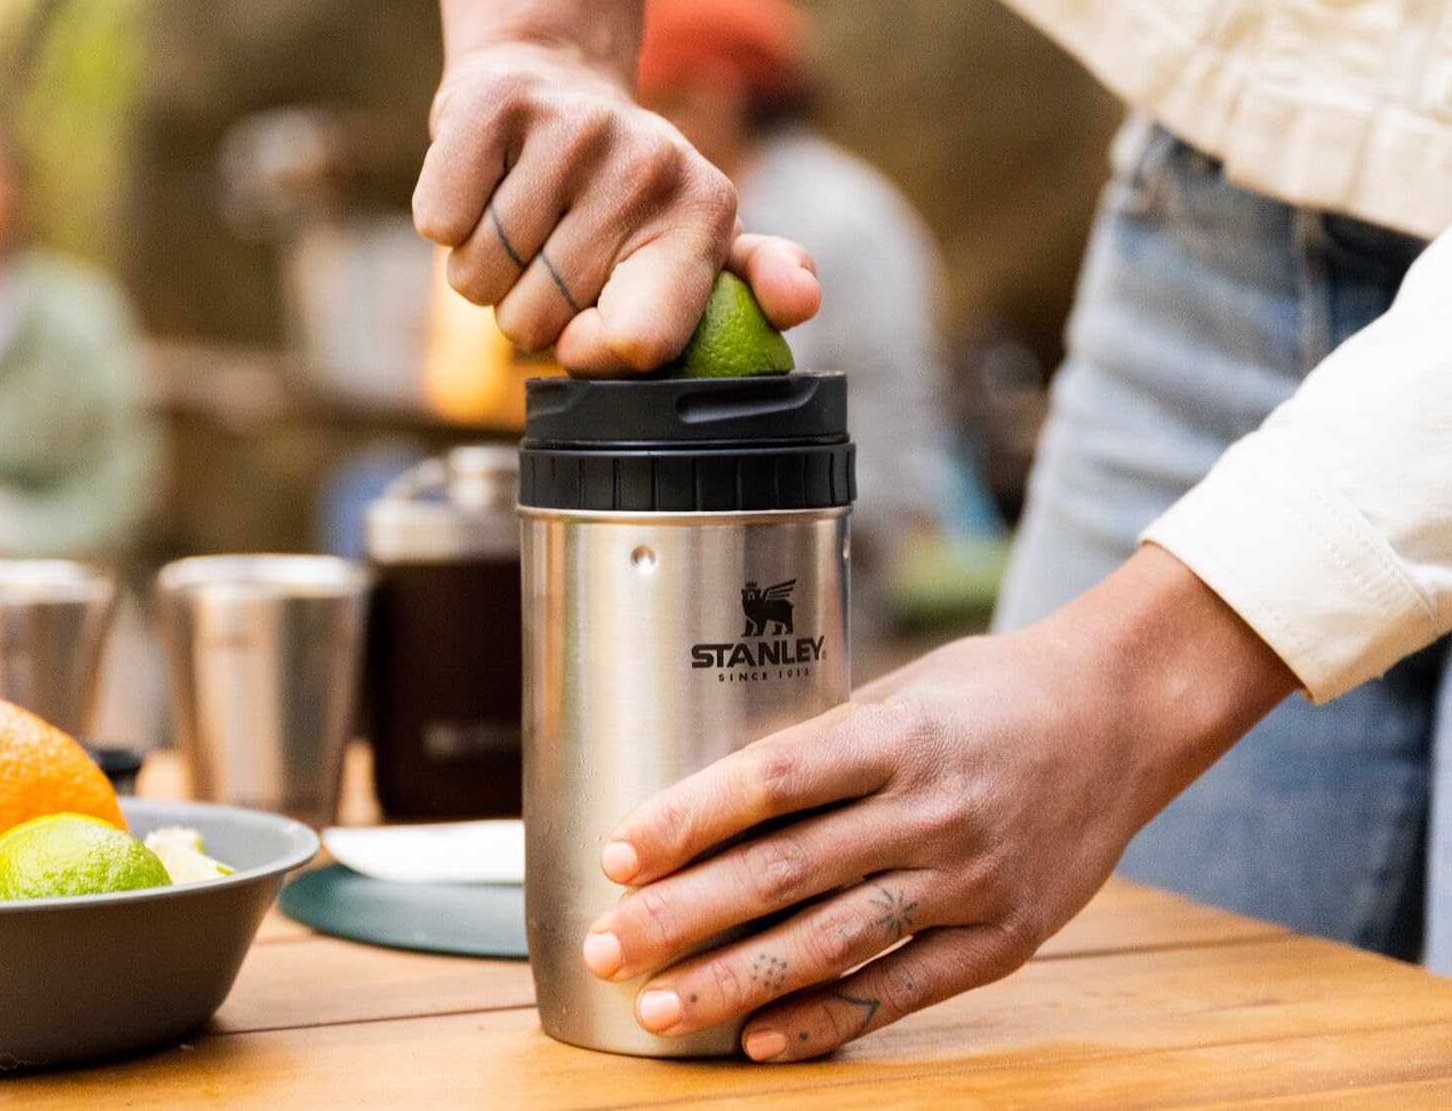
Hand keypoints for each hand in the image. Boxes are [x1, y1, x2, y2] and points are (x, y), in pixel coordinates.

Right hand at [416, 0, 819, 375]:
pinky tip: (481, 186)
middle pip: (539, 324)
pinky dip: (445, 221)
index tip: (585, 329)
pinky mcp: (494, 102)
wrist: (551, 79)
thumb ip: (755, 280)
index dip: (590, 354)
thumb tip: (800, 303)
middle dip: (527, 310)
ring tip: (516, 221)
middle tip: (548, 253)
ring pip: (479, 279)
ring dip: (482, 269)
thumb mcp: (697, 237)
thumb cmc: (619, 189)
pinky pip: (441, 222)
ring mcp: (571, 128)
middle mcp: (647, 164)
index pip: (637, 343)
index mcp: (704, 214)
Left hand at [580, 546, 1295, 1060]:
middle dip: (683, 916)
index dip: (687, 819)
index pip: (772, 779)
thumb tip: (709, 801)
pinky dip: (828, 1020)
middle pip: (786, 872)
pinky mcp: (1006, 939)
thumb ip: (821, 748)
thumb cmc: (992, 691)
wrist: (1125, 713)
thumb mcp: (902, 689)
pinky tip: (759, 1041)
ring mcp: (973, 881)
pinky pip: (904, 990)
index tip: (616, 854)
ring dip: (735, 982)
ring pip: (833, 943)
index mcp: (897, 734)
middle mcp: (933, 810)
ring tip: (657, 1008)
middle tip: (605, 946)